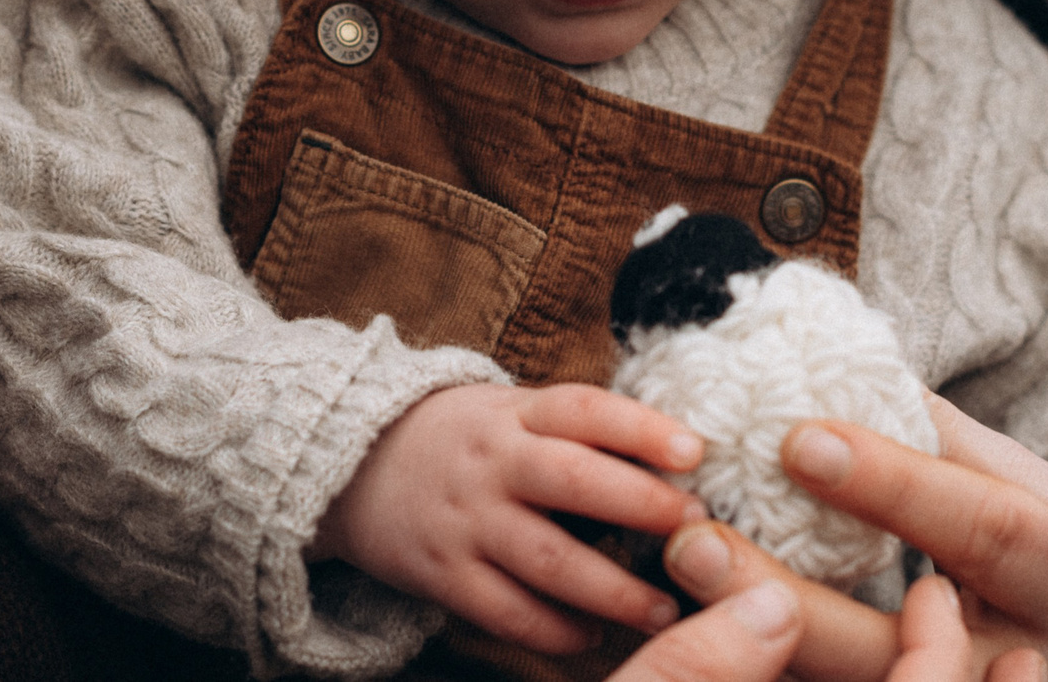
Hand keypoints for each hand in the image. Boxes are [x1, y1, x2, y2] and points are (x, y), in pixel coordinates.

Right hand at [311, 383, 706, 652]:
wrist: (352, 468)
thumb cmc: (462, 440)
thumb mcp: (511, 412)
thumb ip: (578, 432)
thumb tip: (676, 461)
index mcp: (515, 414)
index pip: (584, 410)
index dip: (641, 427)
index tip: (695, 451)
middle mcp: (494, 463)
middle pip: (574, 480)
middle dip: (641, 505)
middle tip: (696, 529)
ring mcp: (467, 521)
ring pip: (550, 559)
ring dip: (614, 590)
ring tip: (663, 611)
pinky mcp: (445, 573)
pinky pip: (508, 611)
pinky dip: (555, 630)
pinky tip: (591, 637)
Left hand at [659, 396, 1047, 681]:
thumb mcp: (1021, 480)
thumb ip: (930, 432)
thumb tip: (823, 355)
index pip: (979, 530)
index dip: (891, 484)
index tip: (796, 437)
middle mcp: (1014, 666)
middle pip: (892, 648)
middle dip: (783, 599)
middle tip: (691, 539)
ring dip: (751, 643)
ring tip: (676, 580)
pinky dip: (758, 665)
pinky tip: (694, 623)